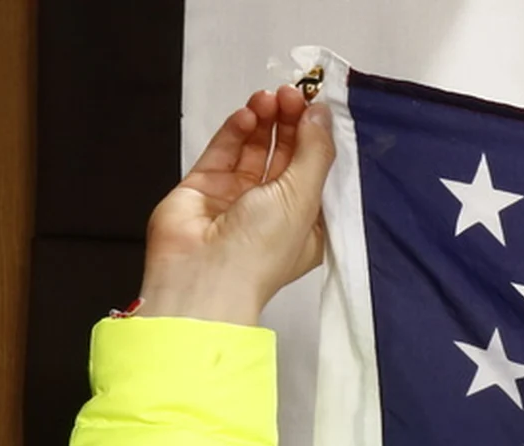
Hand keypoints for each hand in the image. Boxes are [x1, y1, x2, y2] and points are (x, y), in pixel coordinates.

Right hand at [137, 84, 332, 325]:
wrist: (202, 274)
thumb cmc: (261, 249)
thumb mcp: (303, 198)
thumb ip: (314, 153)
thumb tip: (321, 115)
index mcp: (306, 225)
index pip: (316, 173)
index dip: (317, 139)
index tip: (317, 107)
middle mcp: (274, 212)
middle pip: (286, 156)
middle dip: (290, 123)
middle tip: (291, 94)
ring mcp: (238, 198)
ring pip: (254, 149)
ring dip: (264, 122)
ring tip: (270, 97)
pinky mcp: (206, 186)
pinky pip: (224, 151)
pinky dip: (237, 131)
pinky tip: (249, 114)